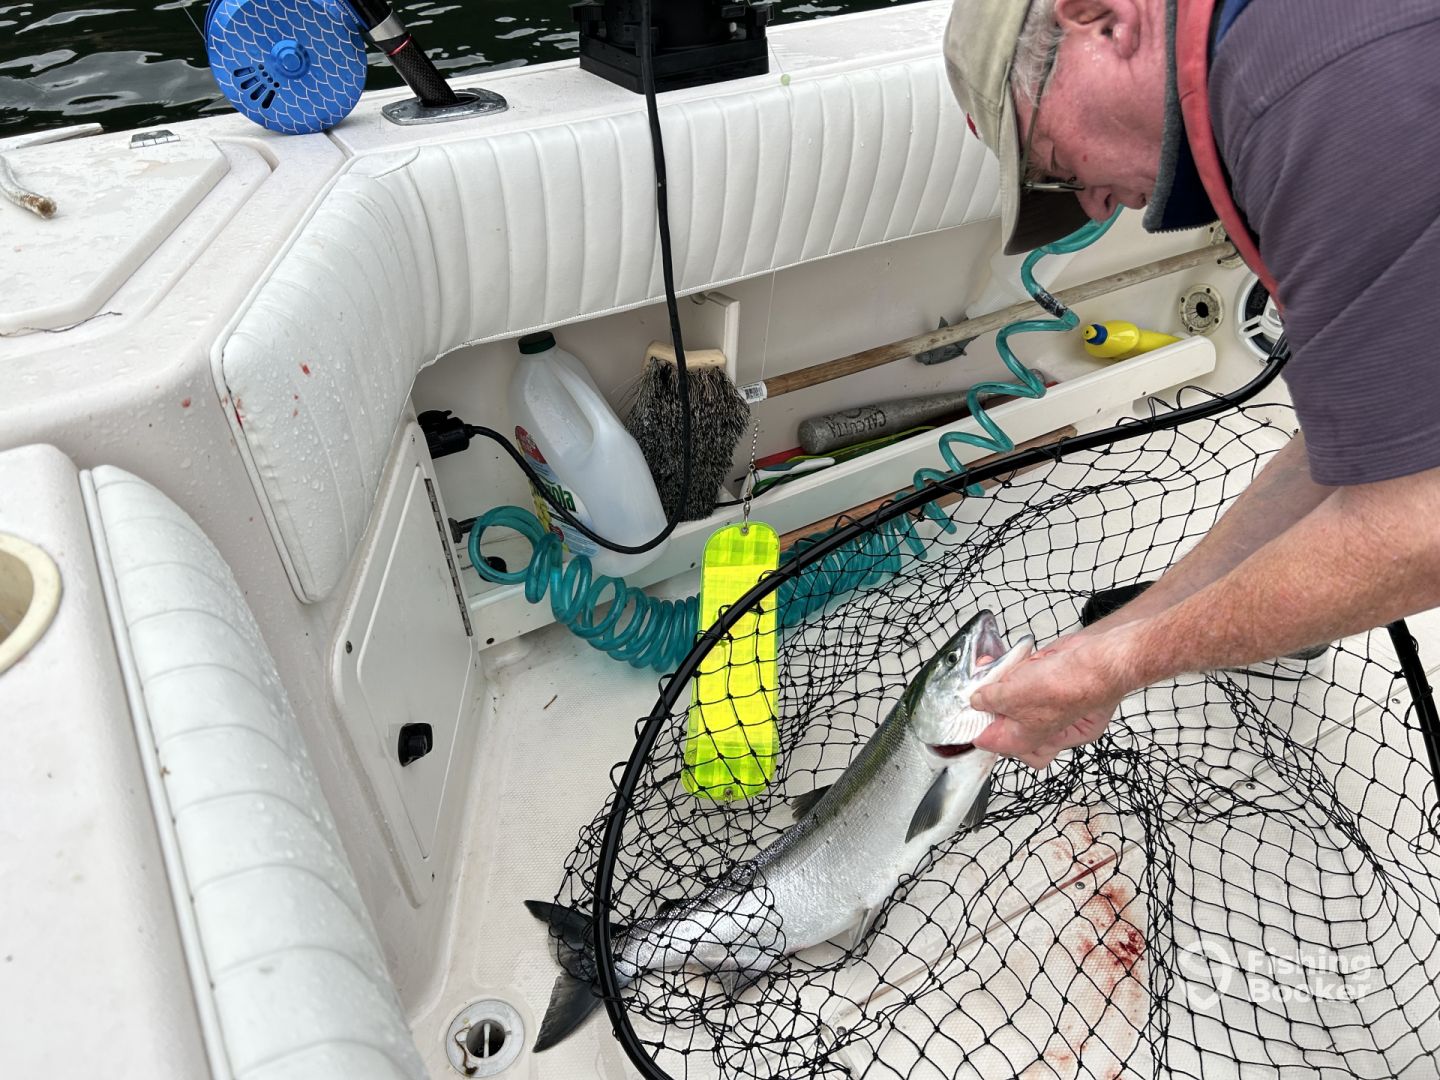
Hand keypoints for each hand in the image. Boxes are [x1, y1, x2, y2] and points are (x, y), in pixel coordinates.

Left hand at [972, 629, 1134, 768]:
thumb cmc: (1068, 686)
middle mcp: (1045, 726)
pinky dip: (1014, 674)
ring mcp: (1051, 704)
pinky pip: (1028, 681)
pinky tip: (1003, 664)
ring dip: (1001, 689)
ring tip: (986, 675)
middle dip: (992, 713)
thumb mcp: (1013, 696)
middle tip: (977, 702)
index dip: (979, 733)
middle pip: (1011, 727)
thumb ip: (990, 700)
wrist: (1097, 659)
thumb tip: (977, 700)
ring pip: (1018, 702)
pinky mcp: (1054, 682)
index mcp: (1034, 739)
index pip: (1000, 746)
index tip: (963, 723)